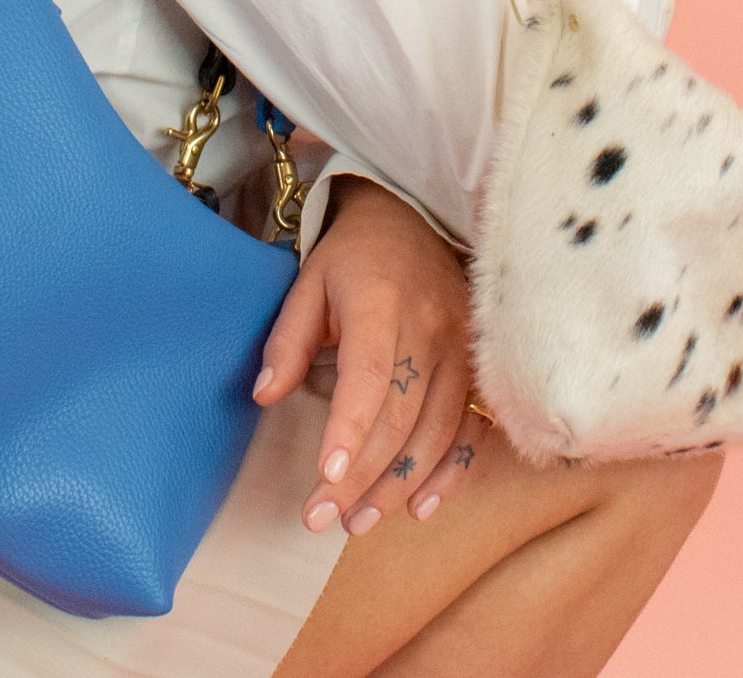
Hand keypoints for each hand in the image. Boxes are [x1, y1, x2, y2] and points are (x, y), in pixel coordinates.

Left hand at [252, 176, 487, 533]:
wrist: (415, 221)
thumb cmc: (354, 257)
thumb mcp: (309, 283)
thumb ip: (287, 340)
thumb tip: (264, 396)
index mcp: (381, 304)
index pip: (369, 376)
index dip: (349, 430)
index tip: (325, 478)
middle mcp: (430, 329)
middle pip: (400, 416)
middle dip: (361, 475)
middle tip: (322, 519)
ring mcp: (462, 351)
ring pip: (435, 431)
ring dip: (399, 484)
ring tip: (358, 521)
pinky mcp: (478, 368)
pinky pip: (471, 429)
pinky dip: (450, 471)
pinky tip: (421, 505)